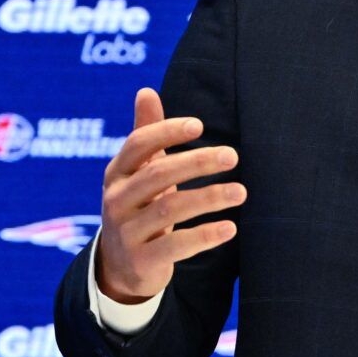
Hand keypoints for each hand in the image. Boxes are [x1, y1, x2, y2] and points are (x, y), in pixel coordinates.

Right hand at [96, 87, 241, 302]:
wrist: (121, 265)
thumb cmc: (139, 205)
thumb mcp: (139, 172)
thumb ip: (146, 133)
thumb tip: (146, 90)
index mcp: (117, 173)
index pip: (138, 145)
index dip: (166, 132)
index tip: (199, 126)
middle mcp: (116, 200)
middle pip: (157, 175)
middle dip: (196, 163)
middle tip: (232, 156)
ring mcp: (126, 232)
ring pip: (168, 210)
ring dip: (208, 198)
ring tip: (241, 192)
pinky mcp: (141, 261)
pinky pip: (174, 246)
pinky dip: (204, 236)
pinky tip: (230, 228)